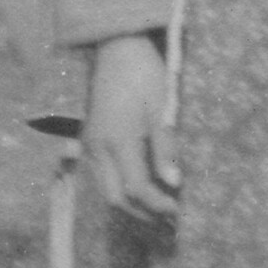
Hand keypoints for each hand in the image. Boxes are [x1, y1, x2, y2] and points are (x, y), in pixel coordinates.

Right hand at [84, 33, 179, 219]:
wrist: (117, 49)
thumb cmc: (145, 75)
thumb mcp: (162, 108)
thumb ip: (166, 148)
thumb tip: (173, 184)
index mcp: (117, 140)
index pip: (136, 189)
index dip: (157, 204)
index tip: (178, 210)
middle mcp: (98, 148)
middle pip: (115, 198)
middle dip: (142, 213)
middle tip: (169, 218)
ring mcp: (90, 145)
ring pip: (105, 190)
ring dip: (131, 203)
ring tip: (158, 207)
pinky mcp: (89, 140)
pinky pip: (101, 176)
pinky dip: (120, 188)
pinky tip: (141, 187)